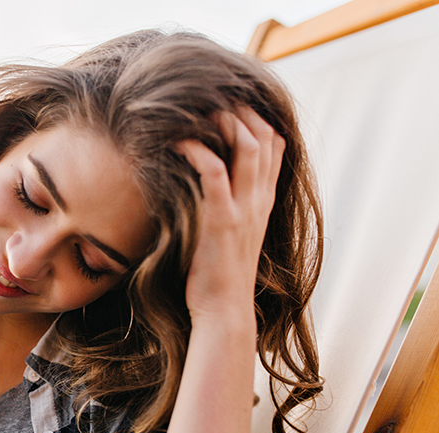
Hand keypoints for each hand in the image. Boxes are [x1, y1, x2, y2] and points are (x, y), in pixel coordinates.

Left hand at [178, 107, 284, 322]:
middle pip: (265, 136)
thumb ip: (226, 206)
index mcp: (262, 201)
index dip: (257, 118)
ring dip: (223, 121)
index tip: (229, 104)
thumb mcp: (229, 233)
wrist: (224, 311)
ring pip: (248, 146)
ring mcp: (244, 209)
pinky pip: (215, 172)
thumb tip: (204, 185)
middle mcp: (259, 200)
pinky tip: (179, 144)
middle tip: (211, 99)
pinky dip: (198, 150)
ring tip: (198, 112)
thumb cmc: (217, 275)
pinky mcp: (222, 220)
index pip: (275, 146)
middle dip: (241, 110)